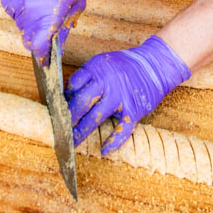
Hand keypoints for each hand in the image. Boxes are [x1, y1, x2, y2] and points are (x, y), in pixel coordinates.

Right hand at [0, 0, 84, 64]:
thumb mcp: (76, 1)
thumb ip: (66, 25)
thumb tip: (58, 45)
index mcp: (48, 14)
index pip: (40, 46)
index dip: (43, 56)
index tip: (46, 60)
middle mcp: (29, 13)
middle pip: (29, 39)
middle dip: (38, 37)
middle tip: (48, 24)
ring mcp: (15, 6)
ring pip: (22, 27)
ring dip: (31, 23)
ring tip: (41, 2)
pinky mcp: (6, 0)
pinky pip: (15, 15)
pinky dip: (23, 12)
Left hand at [66, 36, 189, 154]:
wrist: (155, 64)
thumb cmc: (126, 65)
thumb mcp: (104, 62)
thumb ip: (88, 77)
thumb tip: (68, 96)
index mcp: (96, 68)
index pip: (73, 85)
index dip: (63, 99)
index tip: (57, 111)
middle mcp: (107, 82)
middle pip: (80, 102)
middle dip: (67, 118)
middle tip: (58, 130)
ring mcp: (120, 97)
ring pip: (95, 117)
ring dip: (81, 132)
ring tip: (71, 142)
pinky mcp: (134, 109)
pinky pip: (122, 129)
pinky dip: (113, 142)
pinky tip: (104, 150)